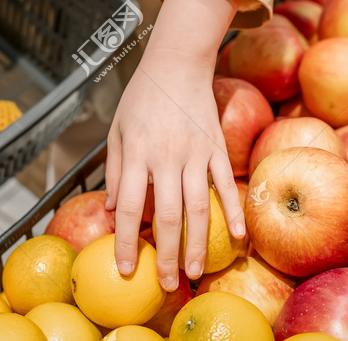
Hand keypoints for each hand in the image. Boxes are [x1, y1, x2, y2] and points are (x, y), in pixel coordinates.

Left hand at [105, 0, 245, 292]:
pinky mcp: (216, 147)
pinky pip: (225, 184)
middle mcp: (164, 156)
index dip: (125, 240)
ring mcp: (194, 152)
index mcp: (135, 152)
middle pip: (164, 215)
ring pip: (196, 207)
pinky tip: (238, 236)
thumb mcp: (117, 129)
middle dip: (164, 254)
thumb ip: (114, 170)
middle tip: (165, 284)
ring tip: (193, 272)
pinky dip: (234, 211)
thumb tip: (109, 210)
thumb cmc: (141, 97)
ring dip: (196, 243)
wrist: (177, 63)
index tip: (126, 268)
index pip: (126, 206)